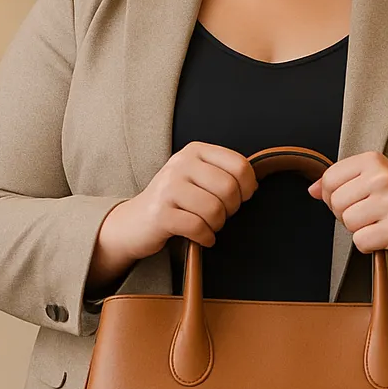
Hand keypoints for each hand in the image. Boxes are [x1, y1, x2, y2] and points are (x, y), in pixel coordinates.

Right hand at [90, 143, 256, 284]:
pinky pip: (198, 228)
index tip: (240, 198)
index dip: (247, 187)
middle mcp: (180, 164)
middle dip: (231, 209)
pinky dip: (205, 237)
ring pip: (214, 210)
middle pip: (228, 188)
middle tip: (219, 215)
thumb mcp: (197, 177)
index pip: (239, 165)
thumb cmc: (174, 201)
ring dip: (216, 225)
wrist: (133, 222)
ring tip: (207, 225)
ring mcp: (167, 188)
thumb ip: (223, 173)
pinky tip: (201, 237)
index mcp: (195, 151)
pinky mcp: (160, 214)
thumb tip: (253, 184)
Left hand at [306, 152, 387, 289]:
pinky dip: (368, 244)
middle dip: (345, 214)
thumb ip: (340, 180)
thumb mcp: (371, 179)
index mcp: (374, 160)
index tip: (350, 199)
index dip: (332, 195)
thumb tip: (312, 189)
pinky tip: (382, 234)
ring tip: (376, 222)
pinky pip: (360, 241)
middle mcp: (384, 178)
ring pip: (347, 222)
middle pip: (336, 202)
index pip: (329, 178)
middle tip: (367, 213)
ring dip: (357, 229)